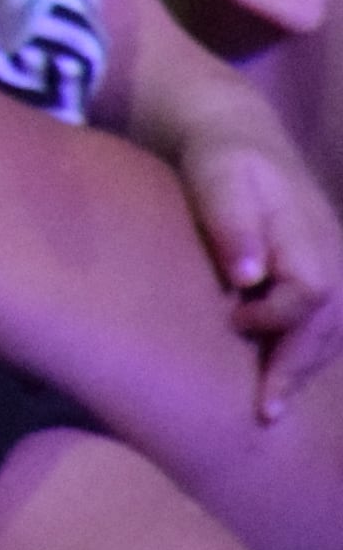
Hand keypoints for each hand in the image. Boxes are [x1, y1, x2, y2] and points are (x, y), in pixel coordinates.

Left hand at [177, 127, 342, 417]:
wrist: (238, 138)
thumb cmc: (221, 160)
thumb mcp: (218, 177)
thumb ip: (231, 222)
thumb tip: (248, 276)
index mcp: (311, 235)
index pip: (310, 294)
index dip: (276, 316)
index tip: (234, 320)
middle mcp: (334, 256)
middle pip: (328, 325)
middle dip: (296, 367)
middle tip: (265, 411)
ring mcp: (335, 268)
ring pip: (330, 332)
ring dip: (302, 367)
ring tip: (270, 407)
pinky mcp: (323, 278)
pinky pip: (324, 325)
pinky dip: (304, 353)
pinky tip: (278, 377)